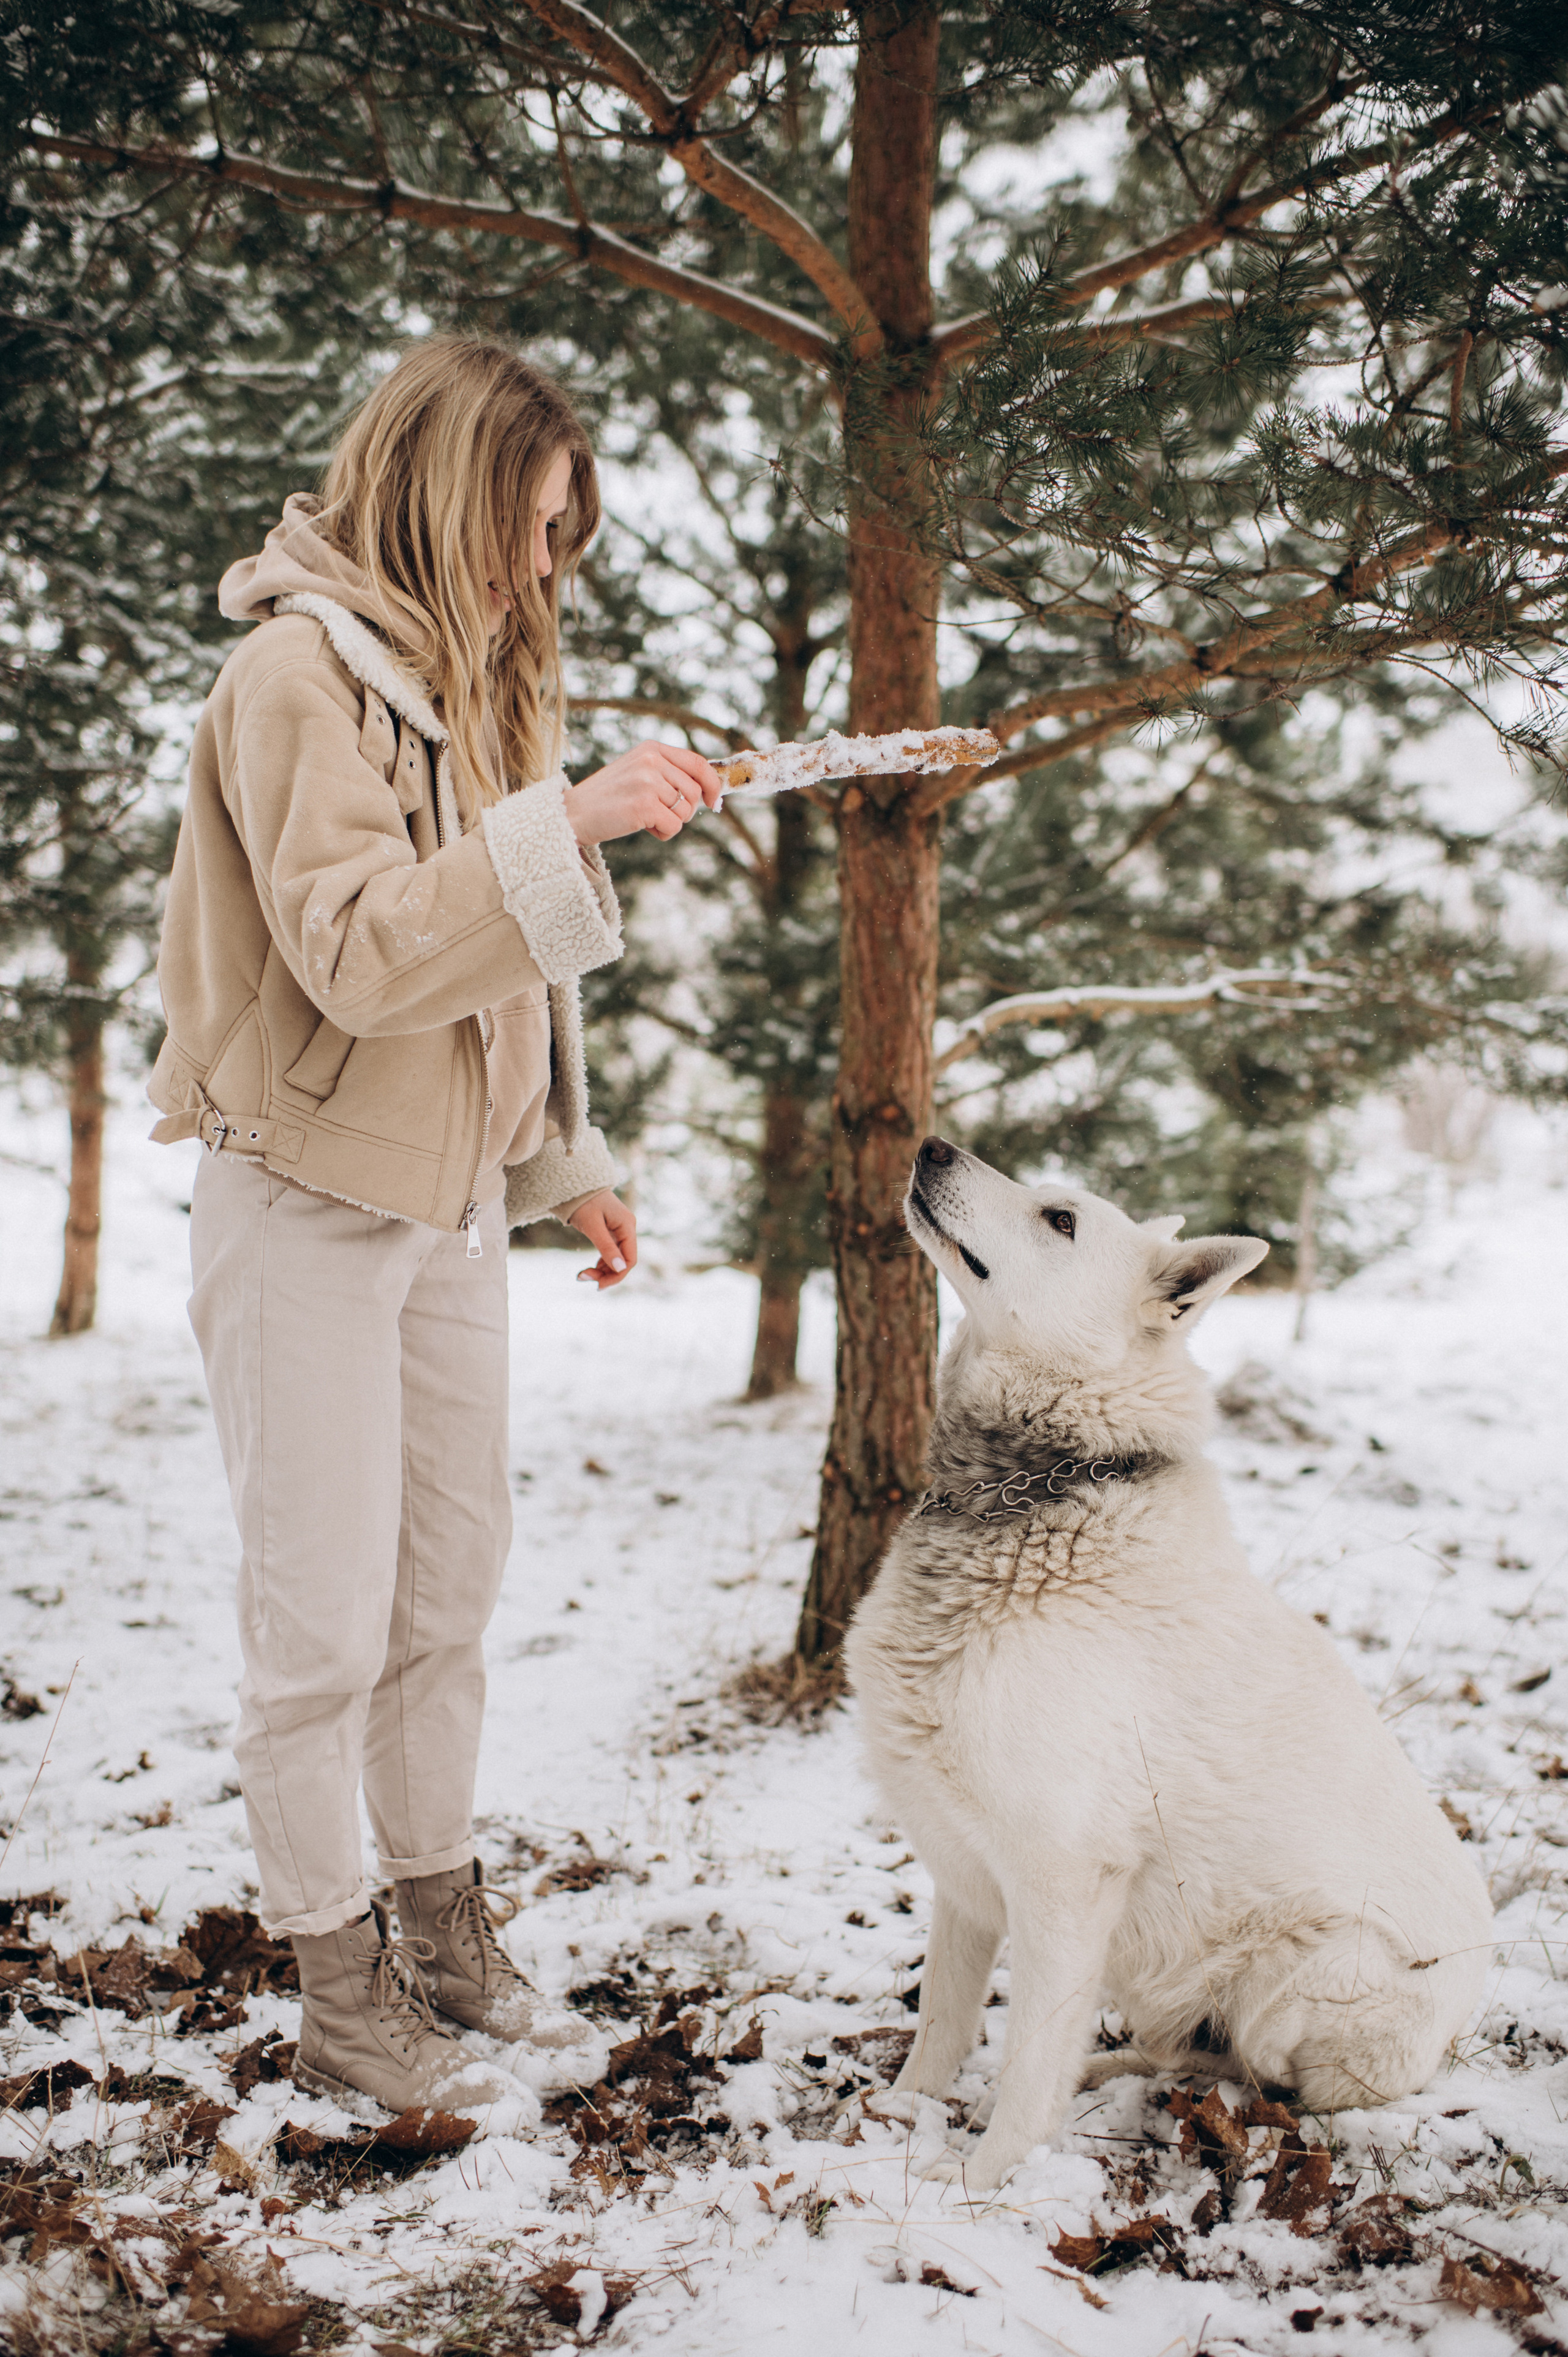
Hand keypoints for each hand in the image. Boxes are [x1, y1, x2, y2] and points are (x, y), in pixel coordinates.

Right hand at [565, 742, 722, 846]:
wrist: (574, 814)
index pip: (697, 762)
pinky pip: (674, 826)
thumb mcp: (638, 773)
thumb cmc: (608, 798)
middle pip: (693, 791)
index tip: (714, 800)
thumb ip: (667, 773)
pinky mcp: (645, 805)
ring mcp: (648, 781)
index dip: (712, 783)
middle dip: (683, 810)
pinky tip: (641, 826)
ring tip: (644, 817)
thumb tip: (706, 789)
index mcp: (651, 749)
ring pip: (685, 810)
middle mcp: (651, 760)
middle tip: (657, 814)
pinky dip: (662, 833)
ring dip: (670, 821)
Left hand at [568, 1190, 637, 1289]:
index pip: (630, 1259)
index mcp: (627, 1226)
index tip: (598, 1285)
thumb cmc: (583, 1202)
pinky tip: (589, 1269)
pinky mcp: (611, 1233)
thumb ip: (606, 1247)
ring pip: (617, 1260)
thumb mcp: (592, 1226)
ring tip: (581, 1275)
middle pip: (624, 1261)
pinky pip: (610, 1254)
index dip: (617, 1275)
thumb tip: (621, 1269)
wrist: (576, 1185)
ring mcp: (620, 1231)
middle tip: (583, 1278)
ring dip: (602, 1271)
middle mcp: (627, 1229)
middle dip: (606, 1274)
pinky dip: (601, 1264)